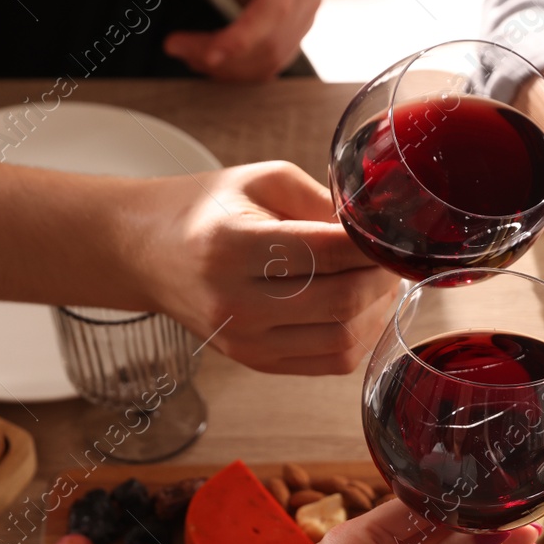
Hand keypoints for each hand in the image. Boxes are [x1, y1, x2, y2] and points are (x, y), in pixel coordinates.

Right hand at [131, 160, 398, 374]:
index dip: (373, 245)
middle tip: (394, 257)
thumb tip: (377, 232)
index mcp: (232, 246)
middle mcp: (236, 302)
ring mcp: (245, 341)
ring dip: (377, 312)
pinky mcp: (256, 361)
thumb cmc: (207, 210)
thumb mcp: (261, 180)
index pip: (327, 252)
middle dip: (382, 278)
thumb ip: (322, 201)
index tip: (393, 234)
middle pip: (342, 302)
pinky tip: (363, 310)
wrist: (149, 253)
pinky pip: (330, 362)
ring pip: (343, 340)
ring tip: (381, 282)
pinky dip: (360, 338)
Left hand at [165, 0, 323, 80]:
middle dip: (226, 57)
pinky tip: (209, 56)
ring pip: (276, 57)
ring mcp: (308, 2)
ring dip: (231, 67)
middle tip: (174, 47)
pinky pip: (276, 56)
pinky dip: (243, 66)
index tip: (207, 55)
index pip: (275, 8)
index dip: (243, 38)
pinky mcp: (300, 18)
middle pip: (274, 40)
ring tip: (187, 53)